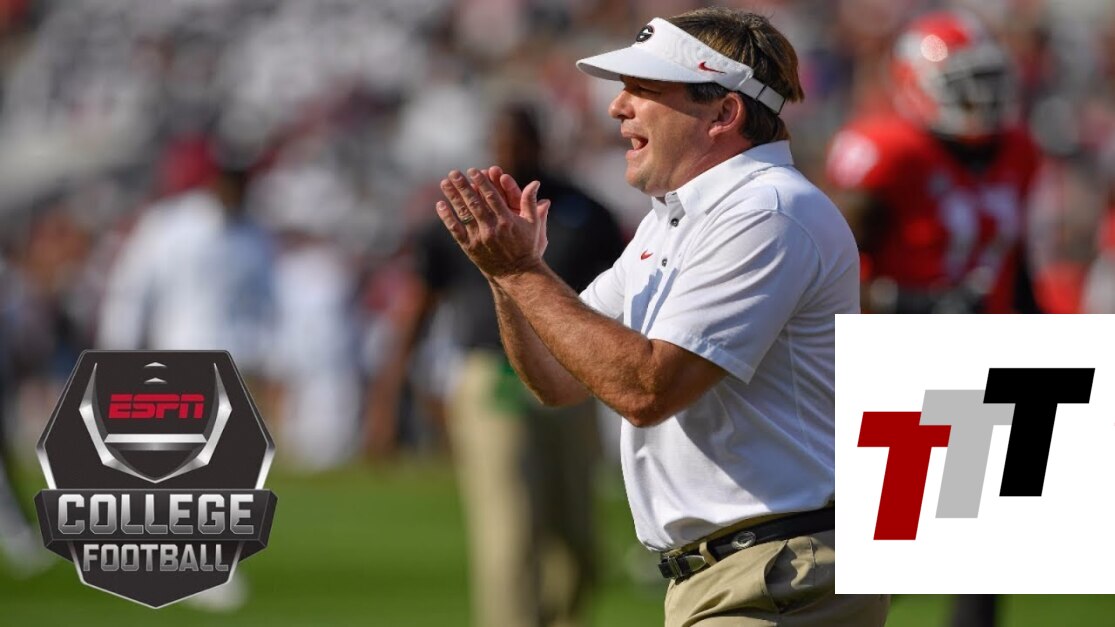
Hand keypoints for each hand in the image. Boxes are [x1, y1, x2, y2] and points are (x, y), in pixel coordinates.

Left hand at [436, 166, 550, 278]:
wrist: (517, 274)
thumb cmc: (526, 246)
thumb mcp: (533, 224)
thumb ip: (530, 202)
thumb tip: (535, 183)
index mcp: (507, 220)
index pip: (492, 197)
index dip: (482, 182)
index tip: (473, 170)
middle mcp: (492, 228)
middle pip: (475, 202)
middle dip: (463, 186)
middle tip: (454, 172)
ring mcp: (480, 238)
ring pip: (464, 214)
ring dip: (453, 197)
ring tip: (445, 183)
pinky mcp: (470, 247)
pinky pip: (456, 230)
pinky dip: (447, 217)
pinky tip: (440, 204)